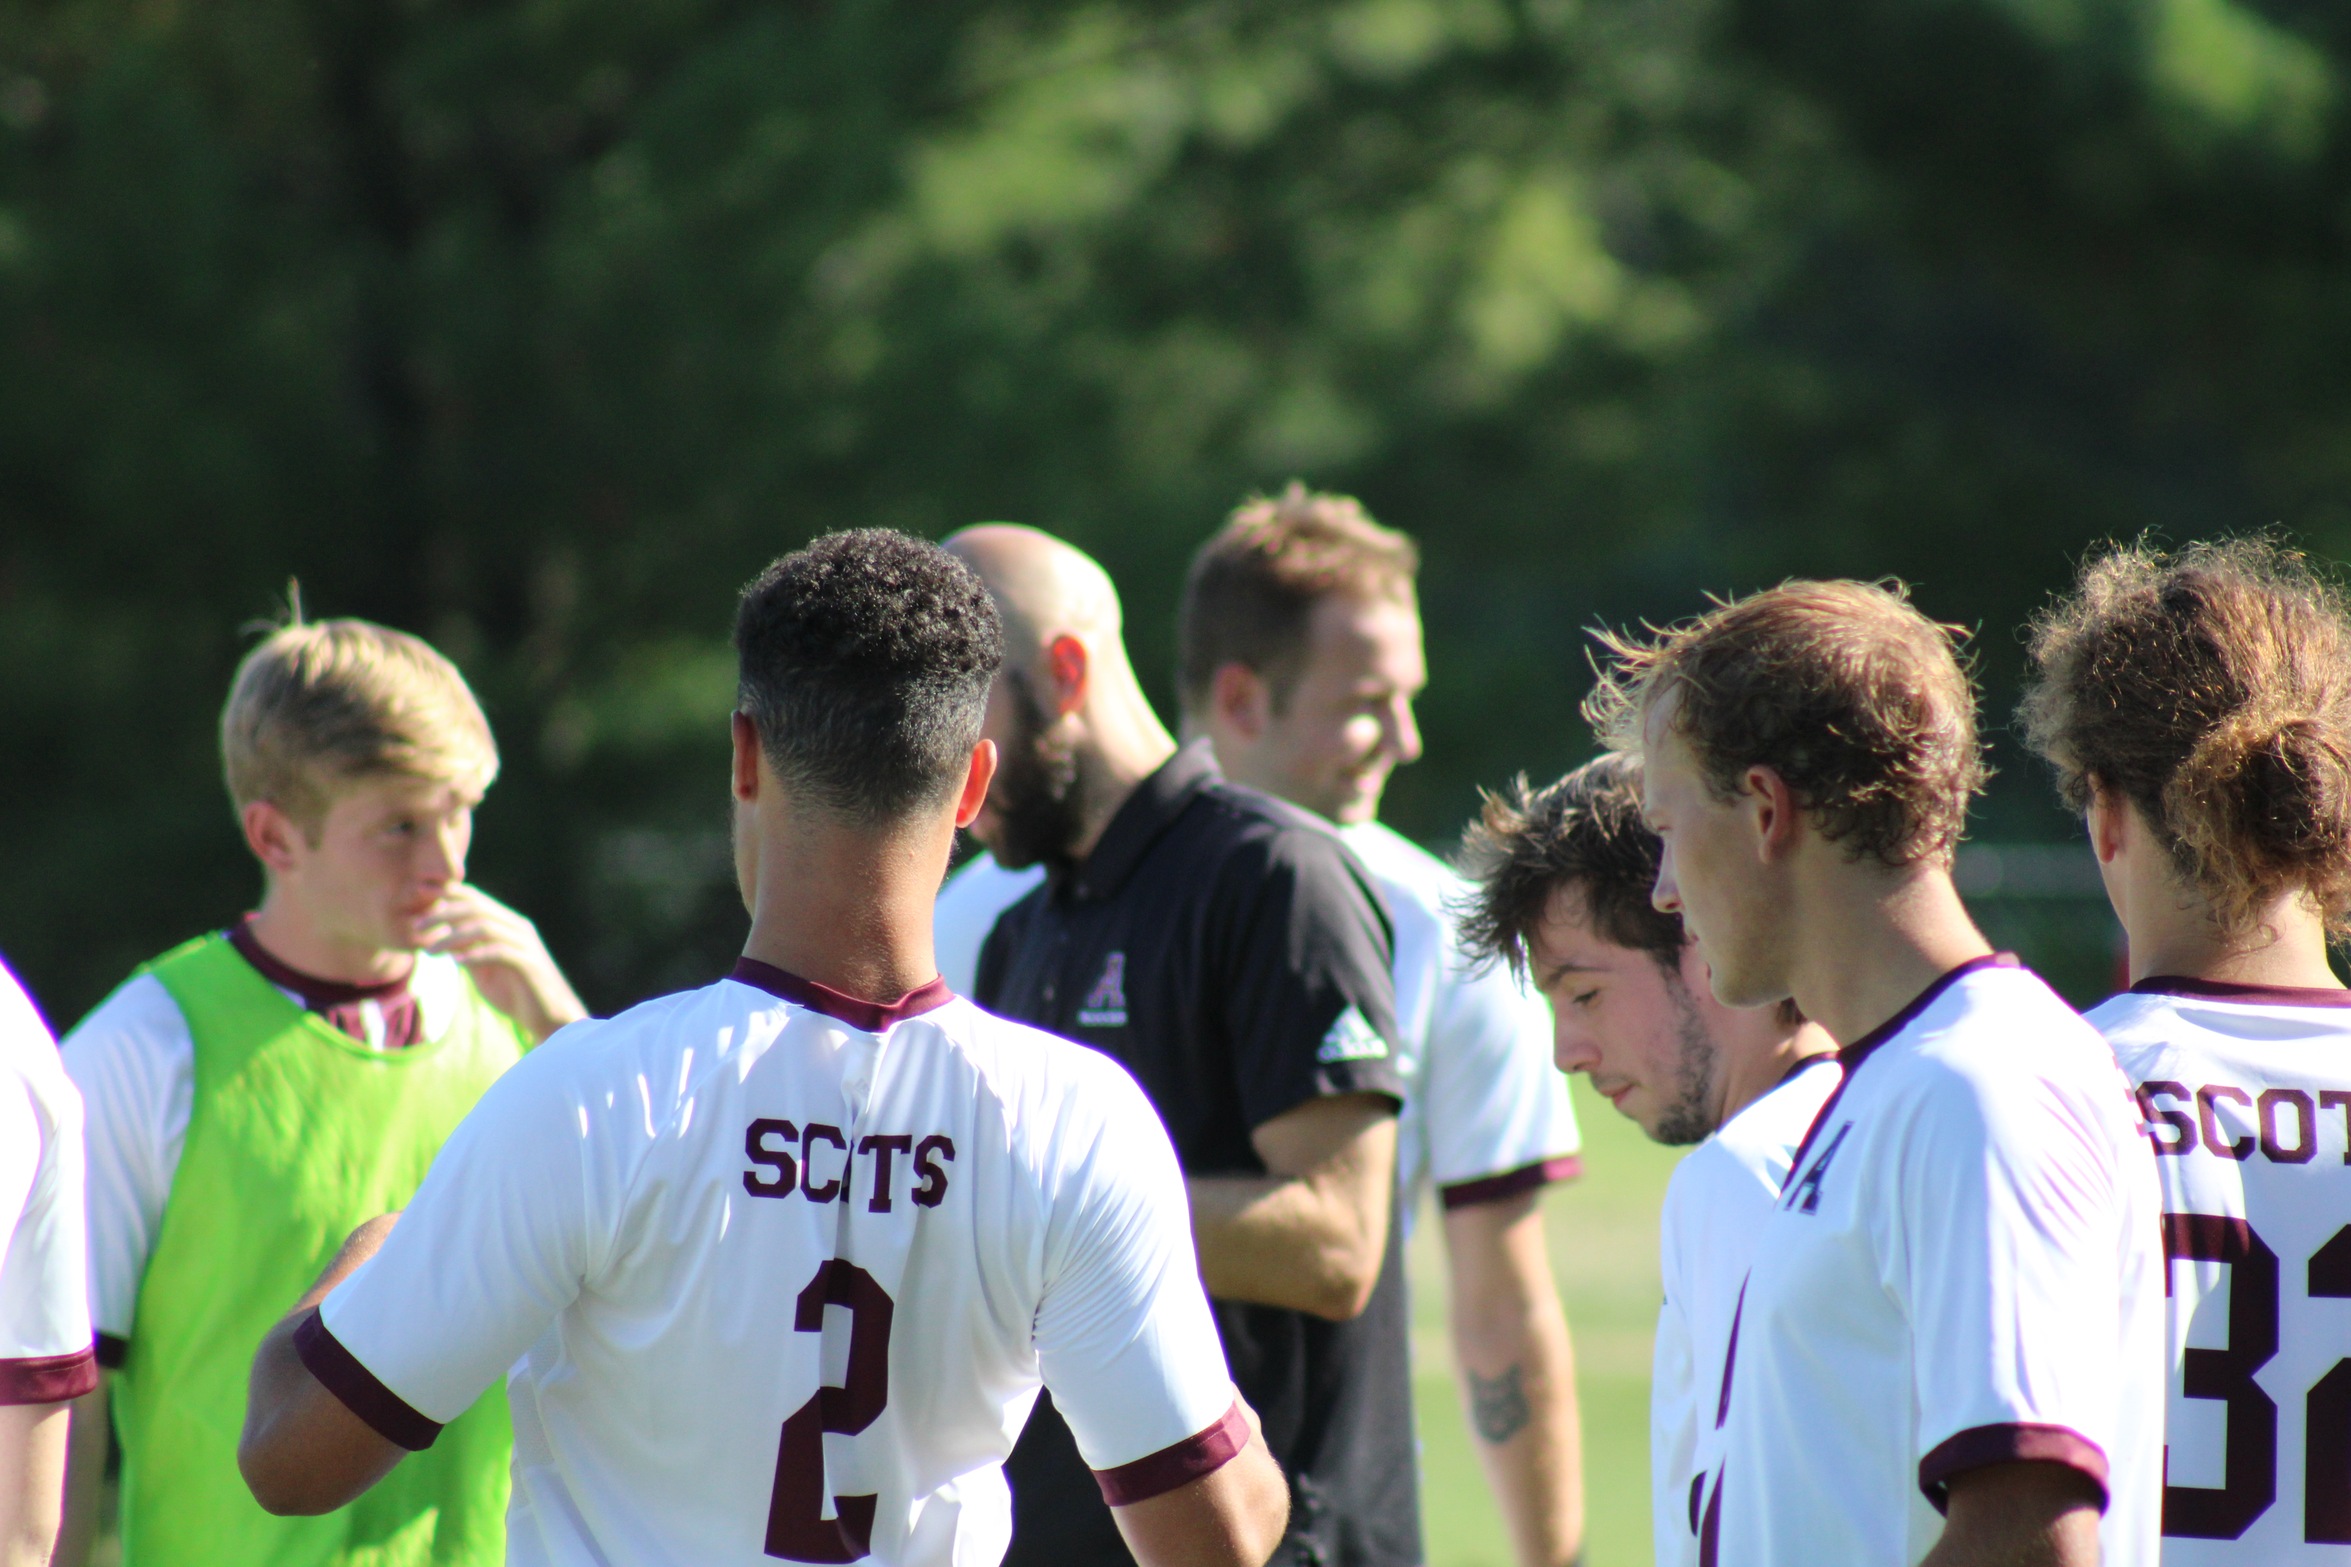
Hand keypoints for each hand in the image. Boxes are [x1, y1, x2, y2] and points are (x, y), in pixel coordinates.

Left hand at [419, 884, 586, 1042]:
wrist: (550, 1018)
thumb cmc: (516, 994)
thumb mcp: (484, 970)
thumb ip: (468, 951)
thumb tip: (443, 939)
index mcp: (508, 924)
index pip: (476, 899)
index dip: (447, 894)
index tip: (419, 902)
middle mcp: (518, 928)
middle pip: (477, 908)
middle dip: (443, 913)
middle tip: (417, 926)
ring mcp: (524, 944)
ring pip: (484, 927)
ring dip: (452, 937)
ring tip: (429, 951)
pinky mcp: (528, 964)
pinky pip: (498, 951)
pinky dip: (474, 954)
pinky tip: (456, 963)